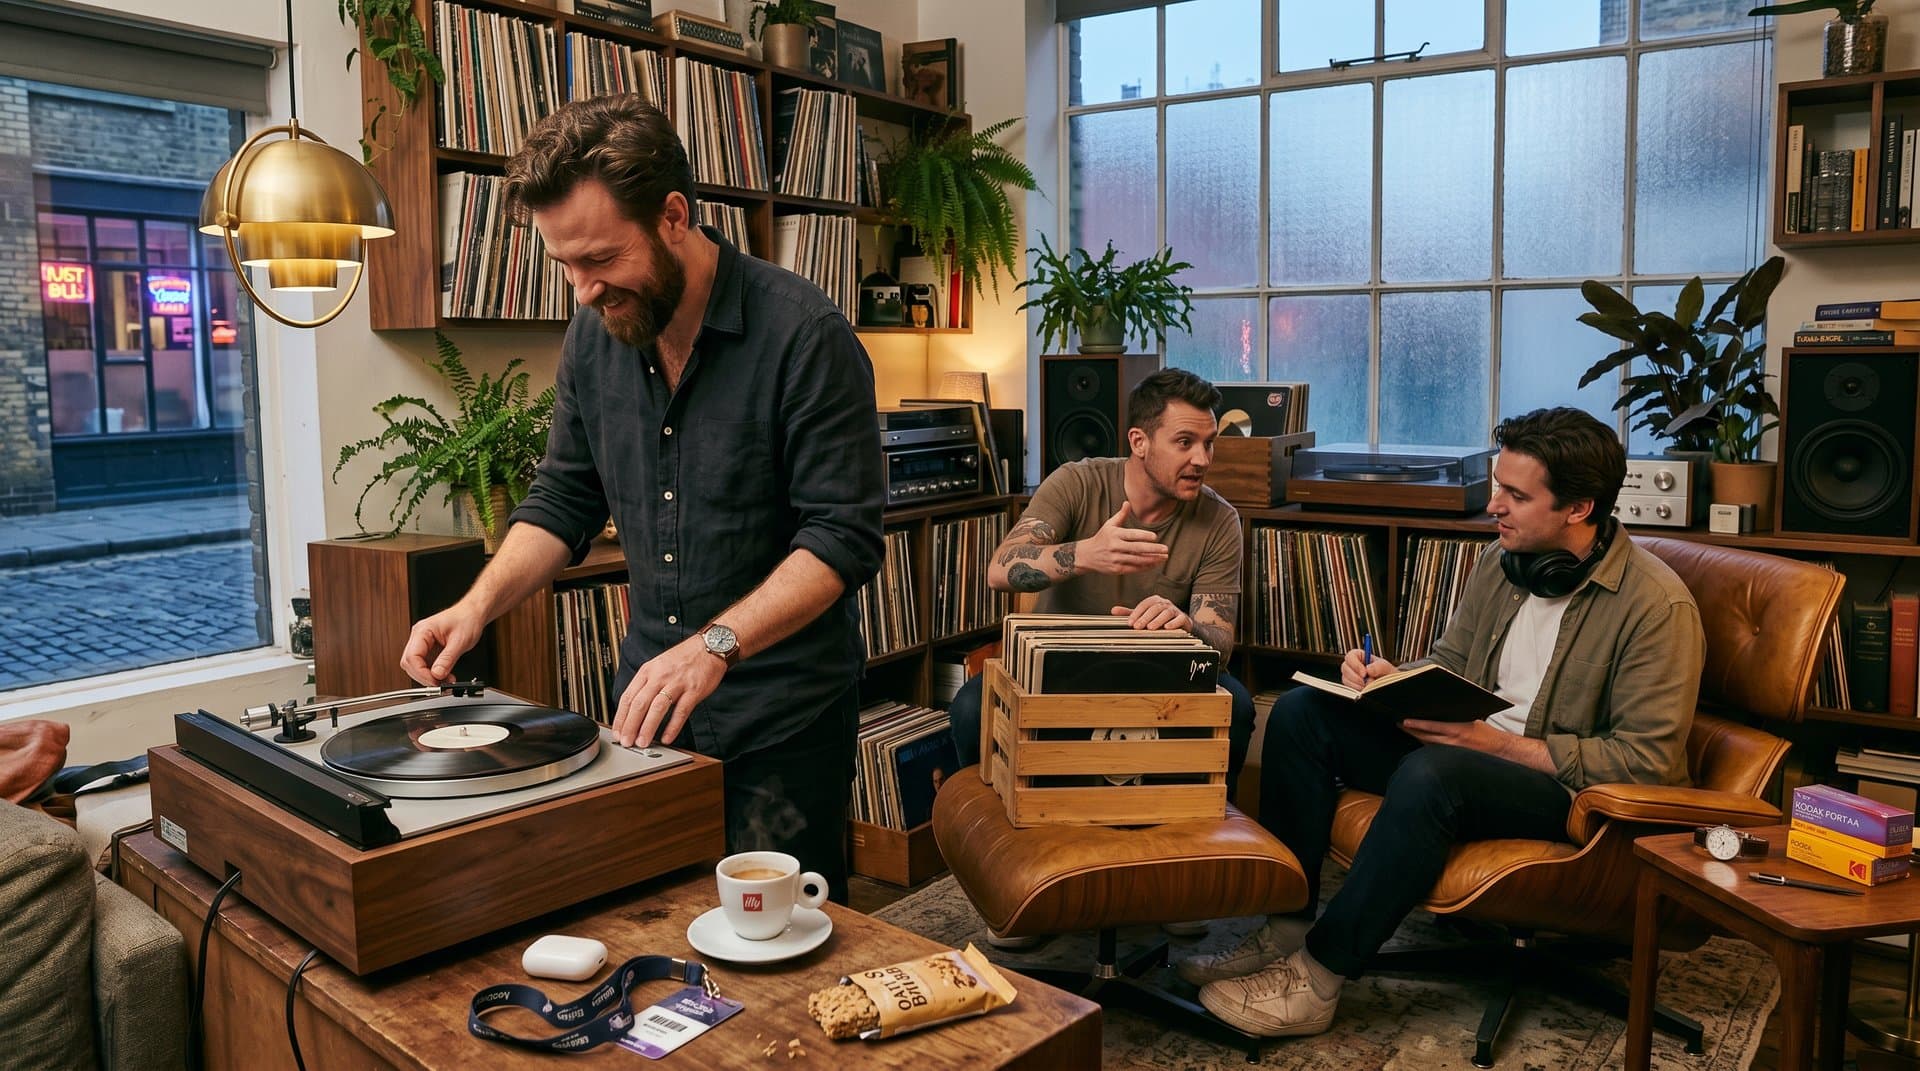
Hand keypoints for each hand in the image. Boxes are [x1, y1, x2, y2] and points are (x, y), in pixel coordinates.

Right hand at [400, 603, 488, 684]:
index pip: (412, 657)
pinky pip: (425, 665)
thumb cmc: (467, 619)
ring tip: (446, 681)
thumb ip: (447, 659)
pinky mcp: (429, 649)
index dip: (421, 673)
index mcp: (423, 631)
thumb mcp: (460, 641)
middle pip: (410, 663)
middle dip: (424, 676)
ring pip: (416, 666)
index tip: (434, 682)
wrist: (473, 614)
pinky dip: (433, 673)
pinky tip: (445, 676)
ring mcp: (423, 643)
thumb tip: (437, 675)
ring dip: (429, 676)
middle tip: (439, 684)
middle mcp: (419, 636)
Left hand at [612, 635, 727, 747]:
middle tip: (626, 741)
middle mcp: (660, 676)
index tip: (617, 732)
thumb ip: (646, 684)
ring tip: (642, 742)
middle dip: (630, 726)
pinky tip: (667, 737)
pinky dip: (673, 726)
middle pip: (640, 704)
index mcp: (648, 671)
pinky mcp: (694, 690)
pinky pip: (681, 711)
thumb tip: (634, 709)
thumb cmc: (684, 658)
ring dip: (648, 727)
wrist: (709, 646)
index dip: (621, 717)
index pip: (628, 697)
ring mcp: (677, 683)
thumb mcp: (658, 665)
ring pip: (658, 708)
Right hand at [1075, 502, 1169, 575]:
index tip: (1155, 537)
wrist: (1087, 555)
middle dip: (1153, 549)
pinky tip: (1154, 564)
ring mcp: (1115, 559)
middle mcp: (1115, 547)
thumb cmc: (1102, 537)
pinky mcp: (1116, 569)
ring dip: (1152, 559)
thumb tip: (1127, 502)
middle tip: (1166, 549)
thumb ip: (1121, 515)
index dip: (1144, 536)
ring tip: (1164, 557)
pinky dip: (1145, 567)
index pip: (1132, 535)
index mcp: (1114, 534)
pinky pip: (1134, 569)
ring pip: (1137, 560)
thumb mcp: (1109, 525)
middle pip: (1137, 548)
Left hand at [1111, 595, 1190, 630]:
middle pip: (1154, 608)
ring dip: (1158, 620)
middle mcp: (1165, 603)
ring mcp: (1174, 610)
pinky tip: (1167, 627)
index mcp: (1154, 601)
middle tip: (1137, 627)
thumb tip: (1113, 610)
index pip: (1144, 604)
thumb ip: (1130, 613)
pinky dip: (1174, 623)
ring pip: (1166, 612)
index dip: (1136, 613)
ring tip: (1150, 627)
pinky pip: (1179, 619)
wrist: (1180, 624)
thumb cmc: (1159, 619)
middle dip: (1145, 617)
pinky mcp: (1183, 618)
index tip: (1130, 622)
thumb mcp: (1144, 615)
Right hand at [1339, 648, 1395, 689]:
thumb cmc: (1387, 674)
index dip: (1355, 664)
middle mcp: (1354, 665)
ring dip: (1357, 684)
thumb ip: (1379, 666)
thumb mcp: (1386, 667)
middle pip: (1345, 668)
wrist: (1388, 683)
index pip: (1350, 656)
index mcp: (1361, 656)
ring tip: (1368, 685)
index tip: (1364, 673)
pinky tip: (1364, 689)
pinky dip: (1357, 689)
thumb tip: (1369, 669)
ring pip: (1345, 679)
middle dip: (1356, 676)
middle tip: (1366, 681)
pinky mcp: (1351, 685)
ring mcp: (1351, 676)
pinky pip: (1349, 687)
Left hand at [1399, 717, 1498, 749]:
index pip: (1432, 727)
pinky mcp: (1452, 758)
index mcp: (1458, 730)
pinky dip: (1425, 745)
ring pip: (1428, 745)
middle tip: (1399, 723)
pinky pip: (1435, 751)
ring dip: (1416, 738)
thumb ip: (1455, 718)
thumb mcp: (1472, 720)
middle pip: (1425, 737)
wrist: (1500, 750)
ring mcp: (1452, 752)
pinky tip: (1419, 739)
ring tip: (1405, 729)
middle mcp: (1453, 743)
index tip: (1404, 721)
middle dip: (1411, 731)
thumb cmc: (1486, 733)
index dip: (1416, 724)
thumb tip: (1439, 711)